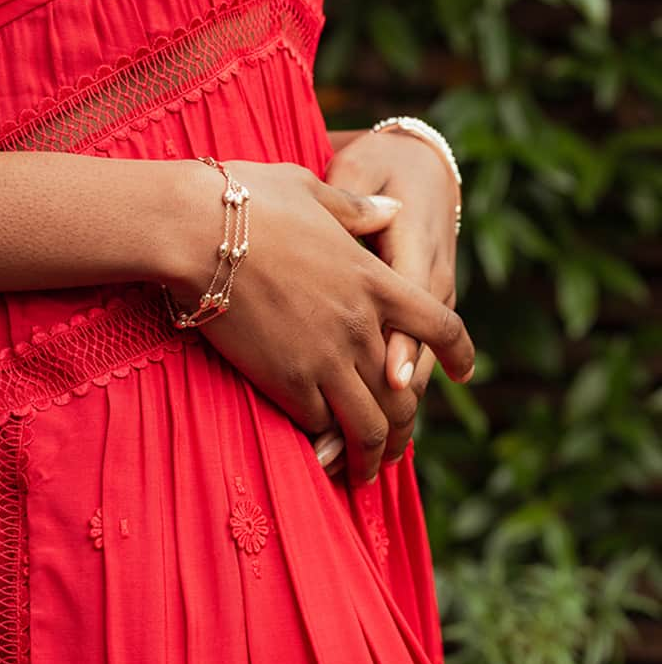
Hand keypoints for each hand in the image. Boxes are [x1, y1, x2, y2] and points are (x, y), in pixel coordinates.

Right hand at [164, 159, 474, 485]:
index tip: (467, 372)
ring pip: (368, 426)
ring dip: (370, 455)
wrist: (196, 229)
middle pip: (406, 395)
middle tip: (394, 447)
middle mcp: (361, 326)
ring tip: (361, 472)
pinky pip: (320, 424)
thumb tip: (391, 209)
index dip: (461, 353)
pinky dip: (324, 441)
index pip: (440, 326)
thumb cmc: (248, 201)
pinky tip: (317, 450)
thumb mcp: (312, 190)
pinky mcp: (286, 379)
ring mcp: (326, 357)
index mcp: (375, 279)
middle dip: (404, 429)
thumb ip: (357, 208)